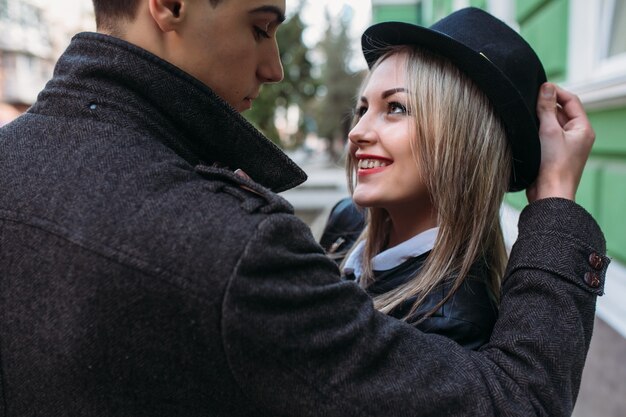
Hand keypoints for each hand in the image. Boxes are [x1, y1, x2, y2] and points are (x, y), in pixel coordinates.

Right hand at [526, 83, 594, 201]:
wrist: (549, 194)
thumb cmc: (553, 166)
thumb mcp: (549, 131)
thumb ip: (547, 108)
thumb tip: (546, 87)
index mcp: (583, 129)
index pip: (571, 101)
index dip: (556, 92)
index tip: (539, 88)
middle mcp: (577, 136)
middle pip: (561, 112)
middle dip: (546, 106)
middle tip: (529, 103)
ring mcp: (565, 146)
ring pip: (552, 124)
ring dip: (540, 119)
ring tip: (527, 118)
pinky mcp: (553, 155)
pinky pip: (546, 137)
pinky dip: (537, 132)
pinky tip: (526, 132)